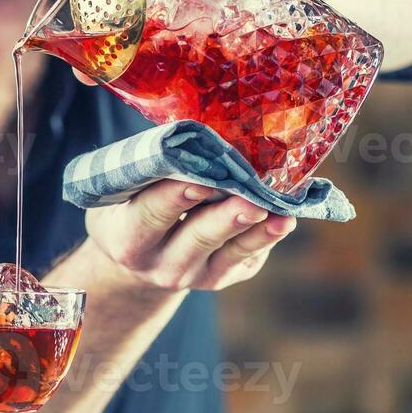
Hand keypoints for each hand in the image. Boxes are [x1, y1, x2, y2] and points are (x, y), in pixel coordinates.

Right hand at [82, 179, 295, 292]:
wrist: (140, 257)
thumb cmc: (133, 206)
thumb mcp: (126, 193)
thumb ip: (152, 172)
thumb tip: (198, 136)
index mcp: (129, 239)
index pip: (151, 214)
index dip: (173, 196)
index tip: (198, 178)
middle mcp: (162, 264)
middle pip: (197, 237)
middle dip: (225, 216)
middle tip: (249, 196)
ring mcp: (195, 275)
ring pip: (229, 251)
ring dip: (256, 229)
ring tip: (280, 212)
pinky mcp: (223, 276)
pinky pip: (247, 257)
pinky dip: (267, 237)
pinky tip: (285, 219)